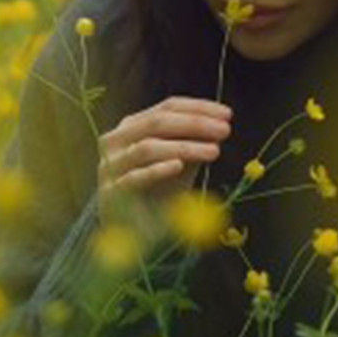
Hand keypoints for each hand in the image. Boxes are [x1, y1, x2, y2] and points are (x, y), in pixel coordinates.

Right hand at [96, 96, 231, 227]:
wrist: (137, 229)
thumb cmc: (162, 190)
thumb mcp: (183, 160)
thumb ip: (196, 140)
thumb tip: (221, 122)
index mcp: (134, 125)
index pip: (168, 107)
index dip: (198, 108)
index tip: (227, 115)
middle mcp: (117, 140)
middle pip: (157, 122)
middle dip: (195, 124)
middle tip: (225, 130)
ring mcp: (110, 165)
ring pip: (147, 147)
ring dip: (185, 147)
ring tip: (214, 151)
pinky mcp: (110, 192)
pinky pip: (134, 177)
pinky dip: (157, 170)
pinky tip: (178, 166)